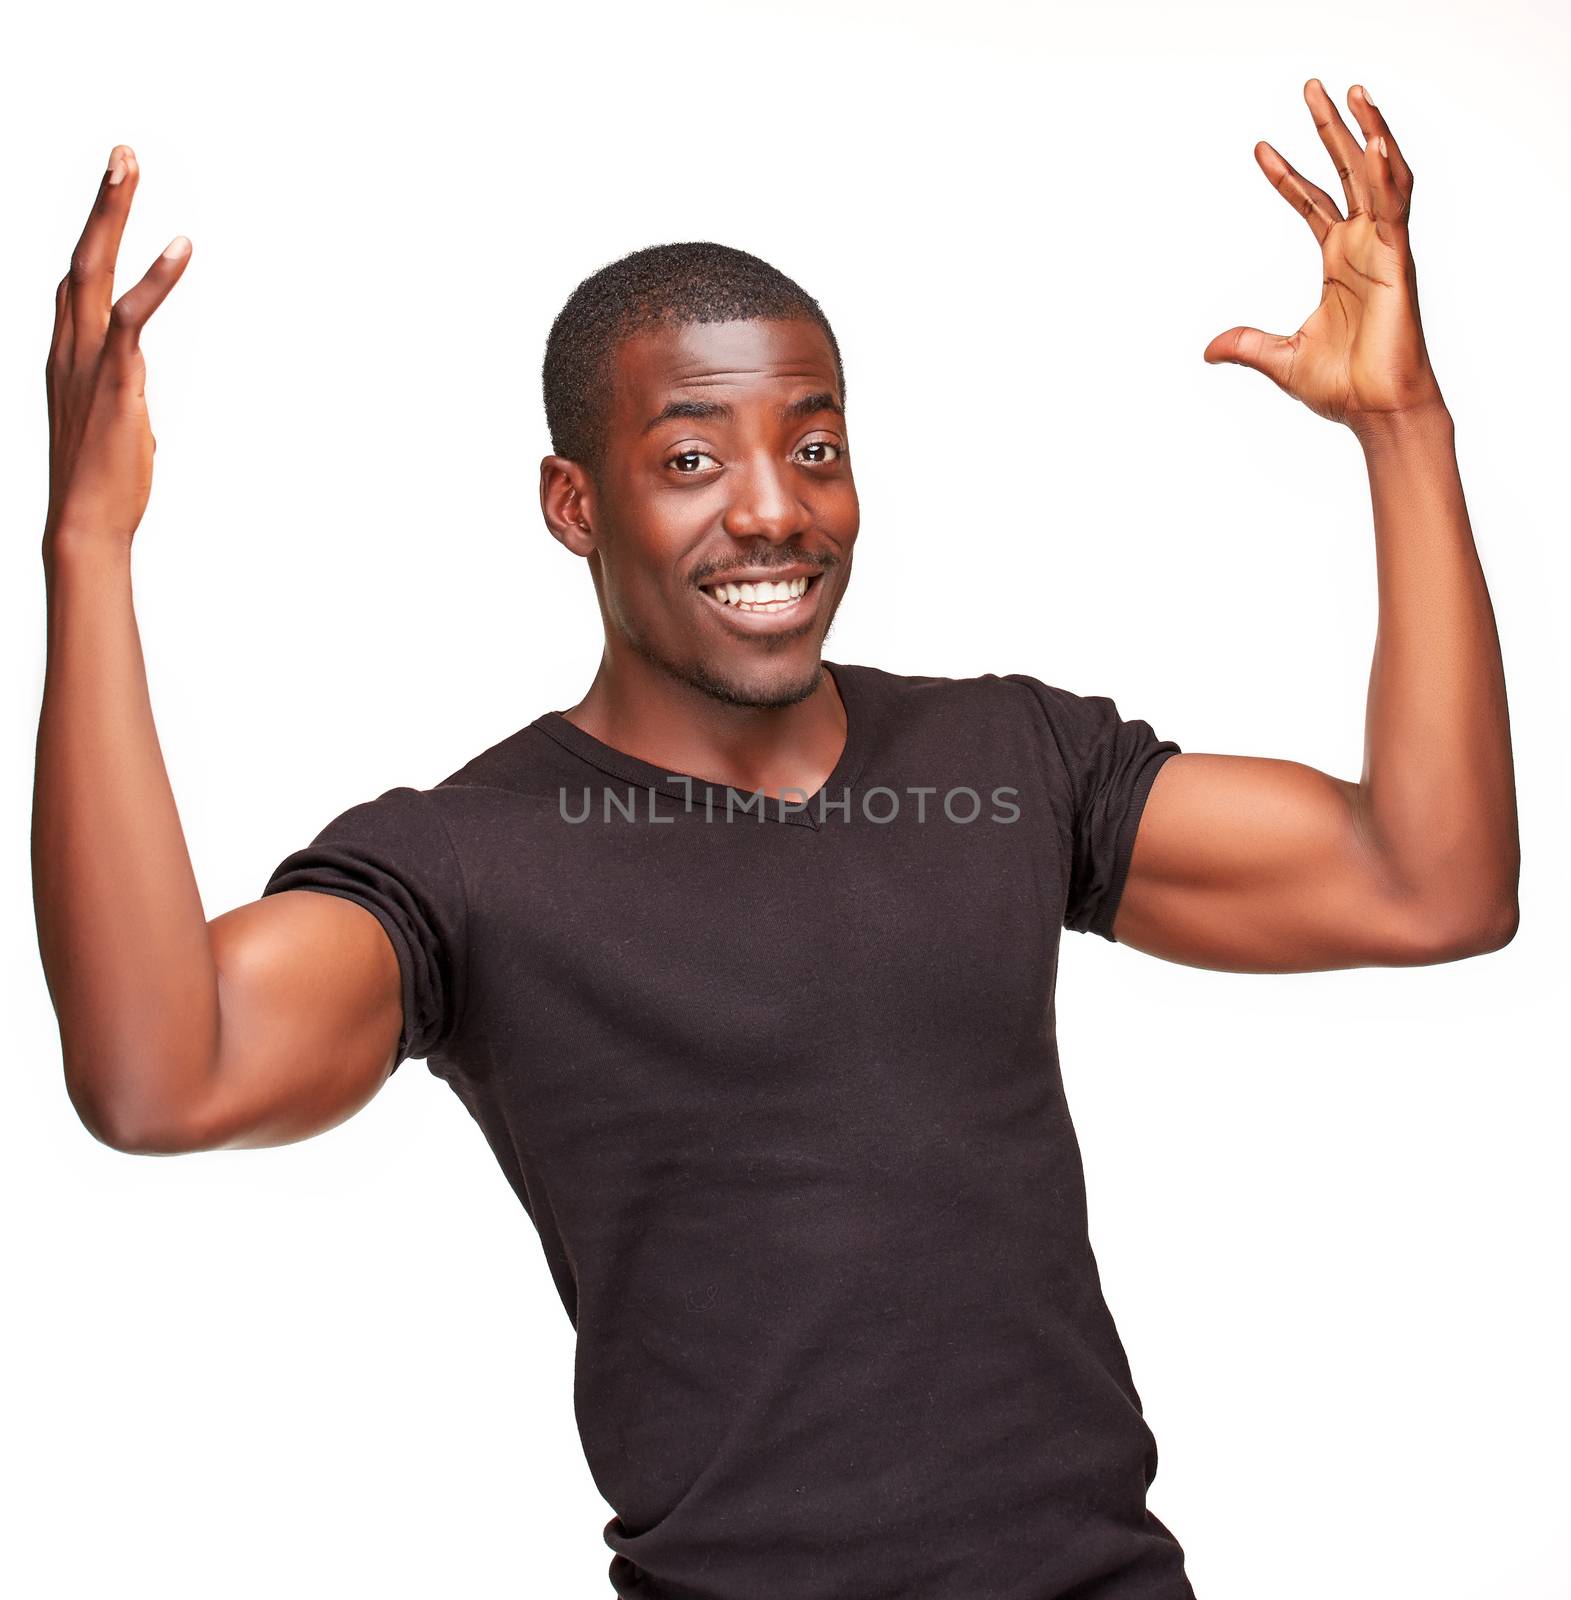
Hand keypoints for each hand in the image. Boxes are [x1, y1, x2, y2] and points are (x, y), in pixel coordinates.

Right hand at [44, 145, 190, 549]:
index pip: (77, 282)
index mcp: (69, 356)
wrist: (87, 526)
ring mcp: (87, 362)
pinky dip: (156, 279)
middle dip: (100, 204)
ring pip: (94, 270)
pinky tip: (180, 247)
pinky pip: (133, 317)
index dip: (94, 236)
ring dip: (111, 214)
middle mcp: (69, 348)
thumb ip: (121, 393)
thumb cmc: (106, 483)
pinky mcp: (115, 381)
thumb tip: (132, 390)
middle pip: (80, 259)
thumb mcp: (115, 422)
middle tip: (122, 153)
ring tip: (128, 164)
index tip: (112, 194)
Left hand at [1204, 80, 1445, 439]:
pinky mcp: (1397, 262)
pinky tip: (1372, 140)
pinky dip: (1384, 173)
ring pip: (1378, 175)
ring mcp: (1383, 250)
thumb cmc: (1342, 386)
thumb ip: (1245, 346)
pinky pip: (1393, 207)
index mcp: (1339, 261)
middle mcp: (1362, 246)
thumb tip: (1207, 349)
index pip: (1311, 202)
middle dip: (1330, 129)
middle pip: (1346, 172)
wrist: (1375, 410)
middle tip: (1312, 87)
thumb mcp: (1278, 359)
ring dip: (1367, 131)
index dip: (1285, 174)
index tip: (1257, 146)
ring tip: (1352, 91)